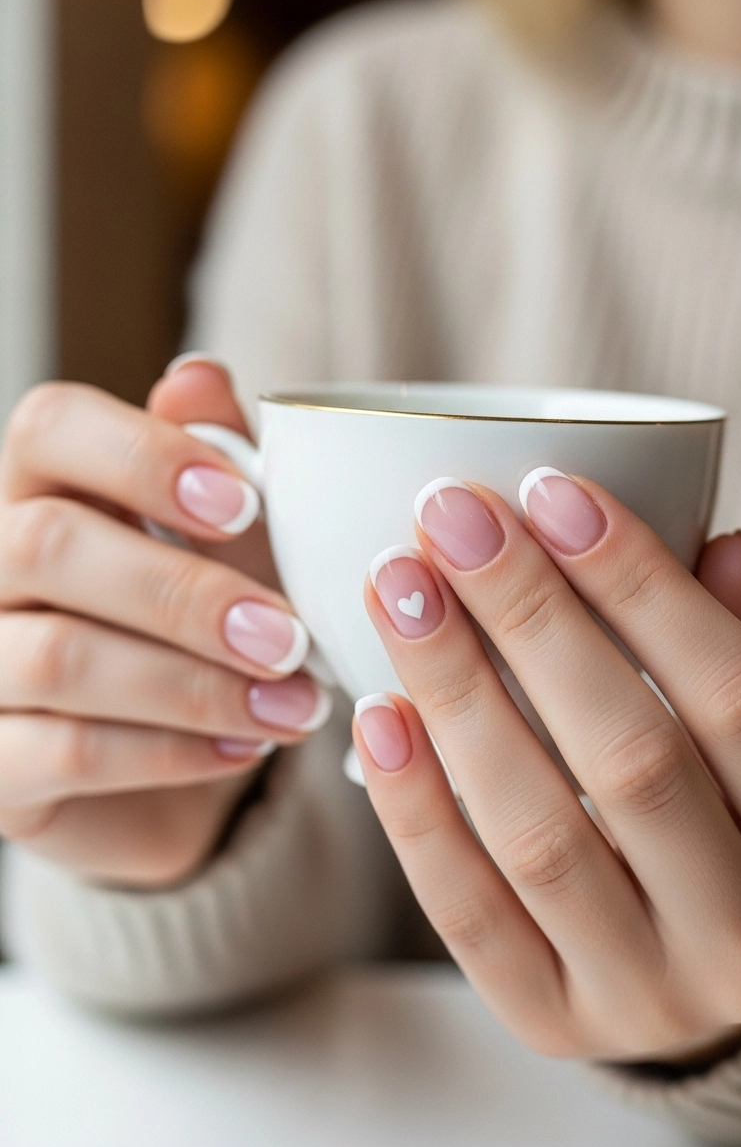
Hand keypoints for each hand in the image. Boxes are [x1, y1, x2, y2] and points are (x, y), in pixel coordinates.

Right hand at [0, 359, 329, 887]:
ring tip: (292, 705)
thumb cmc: (199, 630)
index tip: (244, 501)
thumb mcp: (226, 545)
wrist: (173, 770)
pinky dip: (171, 753)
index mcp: (41, 488)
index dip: (143, 455)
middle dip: (183, 593)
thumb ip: (217, 461)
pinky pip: (68, 754)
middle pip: (46, 544)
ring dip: (195, 686)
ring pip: (58, 658)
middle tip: (288, 636)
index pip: (48, 427)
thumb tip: (197, 377)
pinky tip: (244, 748)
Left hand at [354, 472, 740, 1060]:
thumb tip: (713, 539)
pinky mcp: (551, 1019)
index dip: (642, 586)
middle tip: (451, 519)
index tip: (551, 492)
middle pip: (630, 756)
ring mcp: (647, 991)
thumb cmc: (733, 822)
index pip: (735, 694)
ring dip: (457, 695)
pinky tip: (378, 712)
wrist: (703, 970)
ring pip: (538, 833)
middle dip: (529, 620)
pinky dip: (416, 808)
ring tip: (397, 589)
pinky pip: (468, 913)